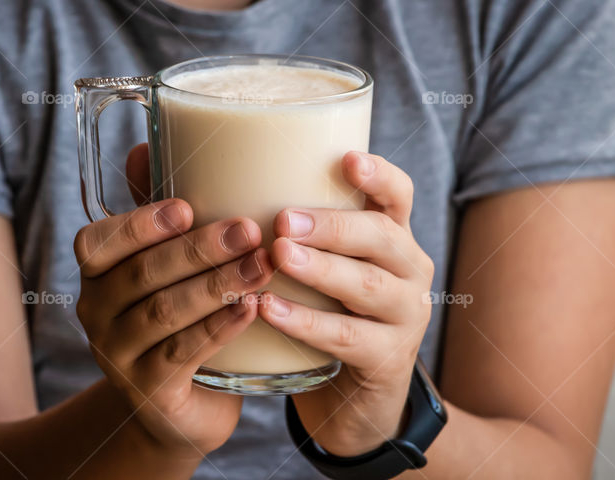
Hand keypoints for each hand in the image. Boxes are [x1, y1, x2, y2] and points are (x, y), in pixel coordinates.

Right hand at [73, 145, 271, 456]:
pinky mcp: (148, 393)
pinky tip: (253, 309)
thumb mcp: (163, 266)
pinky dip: (220, 329)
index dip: (139, 224)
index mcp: (97, 275)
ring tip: (263, 265)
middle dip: (198, 250)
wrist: (180, 407)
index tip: (188, 206)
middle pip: (142, 276)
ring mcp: (117, 356)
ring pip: (163, 314)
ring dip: (217, 286)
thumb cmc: (176, 319)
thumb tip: (145, 143)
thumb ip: (156, 213)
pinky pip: (182, 355)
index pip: (98, 242)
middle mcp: (96, 313)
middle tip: (249, 229)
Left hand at [258, 151, 433, 456]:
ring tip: (278, 256)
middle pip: (381, 236)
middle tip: (284, 219)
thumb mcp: (326, 267)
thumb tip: (204, 173)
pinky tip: (268, 309)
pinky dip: (306, 322)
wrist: (356, 398)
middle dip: (332, 226)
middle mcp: (410, 270)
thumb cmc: (328, 312)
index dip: (378, 175)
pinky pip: (347, 336)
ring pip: (366, 286)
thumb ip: (292, 229)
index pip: (399, 195)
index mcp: (394, 237)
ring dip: (320, 269)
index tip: (347, 158)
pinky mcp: (388, 360)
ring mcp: (406, 316)